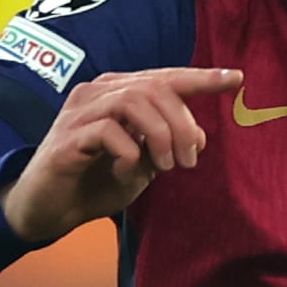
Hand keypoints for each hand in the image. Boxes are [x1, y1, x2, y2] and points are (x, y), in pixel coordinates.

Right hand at [3, 66, 237, 245]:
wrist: (50, 208)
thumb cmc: (95, 181)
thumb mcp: (143, 165)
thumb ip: (167, 147)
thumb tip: (199, 136)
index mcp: (118, 93)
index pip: (165, 77)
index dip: (201, 78)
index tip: (236, 79)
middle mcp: (97, 93)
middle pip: (155, 88)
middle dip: (182, 123)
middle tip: (189, 160)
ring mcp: (79, 112)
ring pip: (133, 102)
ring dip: (160, 136)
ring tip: (164, 166)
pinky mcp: (67, 138)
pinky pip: (108, 131)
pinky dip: (130, 152)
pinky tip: (130, 171)